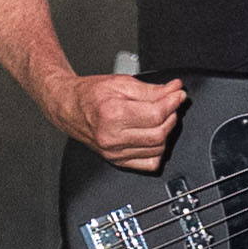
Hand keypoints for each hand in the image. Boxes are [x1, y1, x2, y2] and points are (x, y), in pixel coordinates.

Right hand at [56, 72, 185, 171]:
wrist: (69, 107)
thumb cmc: (90, 95)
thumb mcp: (121, 83)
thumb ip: (151, 89)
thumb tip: (174, 90)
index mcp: (113, 115)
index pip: (156, 114)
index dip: (173, 102)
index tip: (178, 94)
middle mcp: (112, 137)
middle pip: (159, 133)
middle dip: (171, 117)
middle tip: (171, 104)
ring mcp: (114, 152)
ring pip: (157, 149)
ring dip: (166, 133)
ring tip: (160, 118)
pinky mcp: (117, 161)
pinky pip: (149, 164)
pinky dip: (157, 151)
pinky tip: (153, 136)